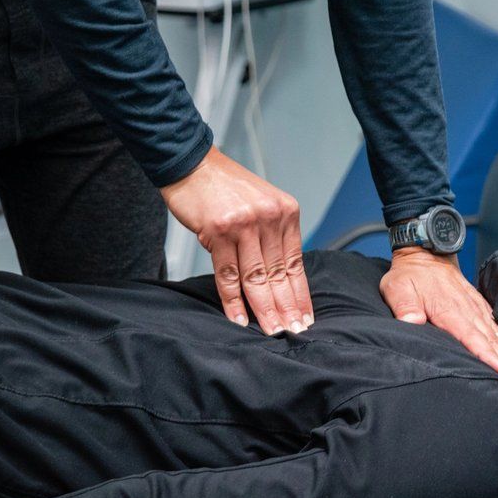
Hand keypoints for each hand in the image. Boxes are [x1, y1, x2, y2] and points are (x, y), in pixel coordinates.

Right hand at [161, 146, 312, 334]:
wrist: (192, 164)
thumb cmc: (224, 188)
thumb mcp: (261, 206)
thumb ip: (272, 236)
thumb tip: (279, 276)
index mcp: (286, 213)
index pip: (296, 263)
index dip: (300, 294)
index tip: (305, 318)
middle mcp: (270, 218)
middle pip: (279, 274)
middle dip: (286, 308)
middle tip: (293, 333)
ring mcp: (245, 224)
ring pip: (256, 277)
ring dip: (264, 309)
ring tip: (271, 332)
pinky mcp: (219, 231)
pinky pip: (228, 274)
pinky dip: (233, 300)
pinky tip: (239, 318)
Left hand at [380, 247, 497, 397]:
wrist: (425, 254)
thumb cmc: (410, 275)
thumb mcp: (399, 288)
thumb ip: (405, 306)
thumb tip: (411, 321)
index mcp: (449, 310)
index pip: (471, 337)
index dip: (488, 355)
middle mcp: (468, 312)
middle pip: (493, 344)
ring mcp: (477, 310)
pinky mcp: (481, 310)